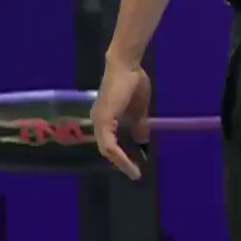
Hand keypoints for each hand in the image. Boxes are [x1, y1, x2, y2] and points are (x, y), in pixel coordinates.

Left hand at [93, 55, 153, 179]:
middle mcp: (98, 122)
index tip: (135, 167)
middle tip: (135, 173)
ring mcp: (98, 121)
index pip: (109, 144)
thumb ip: (138, 126)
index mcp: (105, 120)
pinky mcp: (103, 119)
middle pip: (106, 149)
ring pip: (106, 149)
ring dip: (121, 162)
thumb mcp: (139, 111)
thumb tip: (143, 141)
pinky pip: (108, 144)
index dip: (121, 157)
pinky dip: (118, 155)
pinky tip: (129, 163)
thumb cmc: (132, 84)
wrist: (127, 67)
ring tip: (134, 172)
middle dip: (121, 163)